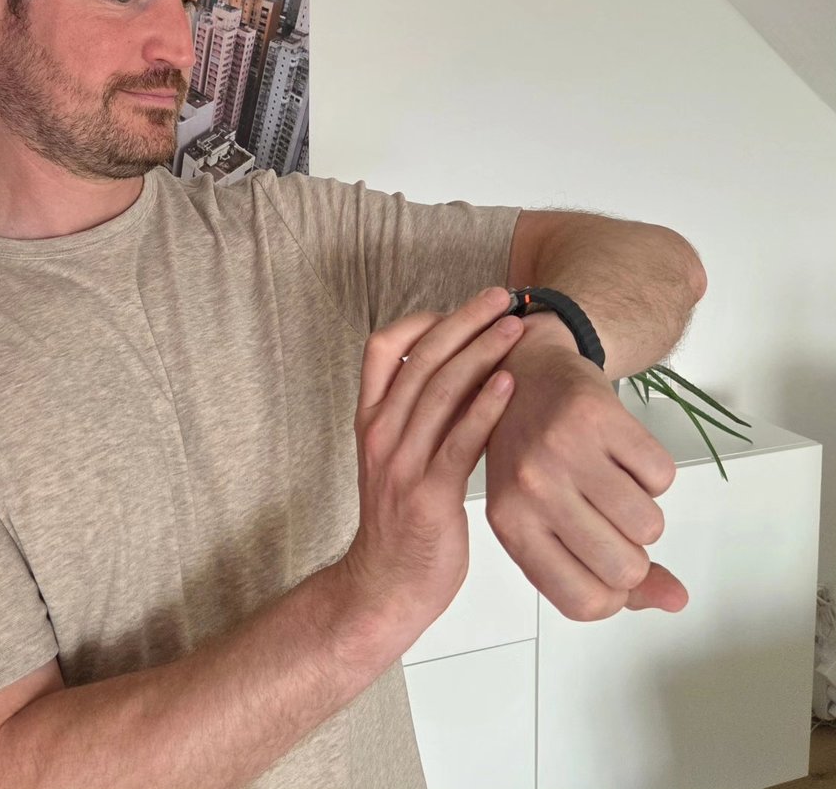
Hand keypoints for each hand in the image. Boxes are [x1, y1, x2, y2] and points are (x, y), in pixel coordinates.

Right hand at [339, 287, 525, 646]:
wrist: (384, 586)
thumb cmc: (401, 521)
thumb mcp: (396, 458)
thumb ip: (419, 416)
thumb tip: (463, 372)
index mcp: (370, 419)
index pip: (381, 347)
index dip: (422, 319)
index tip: (464, 306)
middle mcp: (381, 432)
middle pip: (419, 359)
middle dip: (463, 321)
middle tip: (501, 298)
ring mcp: (401, 462)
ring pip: (438, 390)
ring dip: (480, 353)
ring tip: (514, 329)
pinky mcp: (427, 494)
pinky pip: (457, 441)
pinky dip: (484, 408)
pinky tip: (509, 384)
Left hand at [484, 317, 688, 620]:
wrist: (523, 372)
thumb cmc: (529, 453)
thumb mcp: (542, 517)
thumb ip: (603, 571)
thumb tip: (677, 598)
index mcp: (510, 525)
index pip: (584, 602)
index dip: (614, 593)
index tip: (608, 563)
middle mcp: (530, 489)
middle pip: (624, 568)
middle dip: (633, 550)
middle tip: (608, 514)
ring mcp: (562, 450)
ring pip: (649, 524)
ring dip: (643, 508)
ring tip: (609, 478)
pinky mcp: (596, 414)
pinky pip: (662, 475)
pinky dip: (652, 470)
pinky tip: (617, 450)